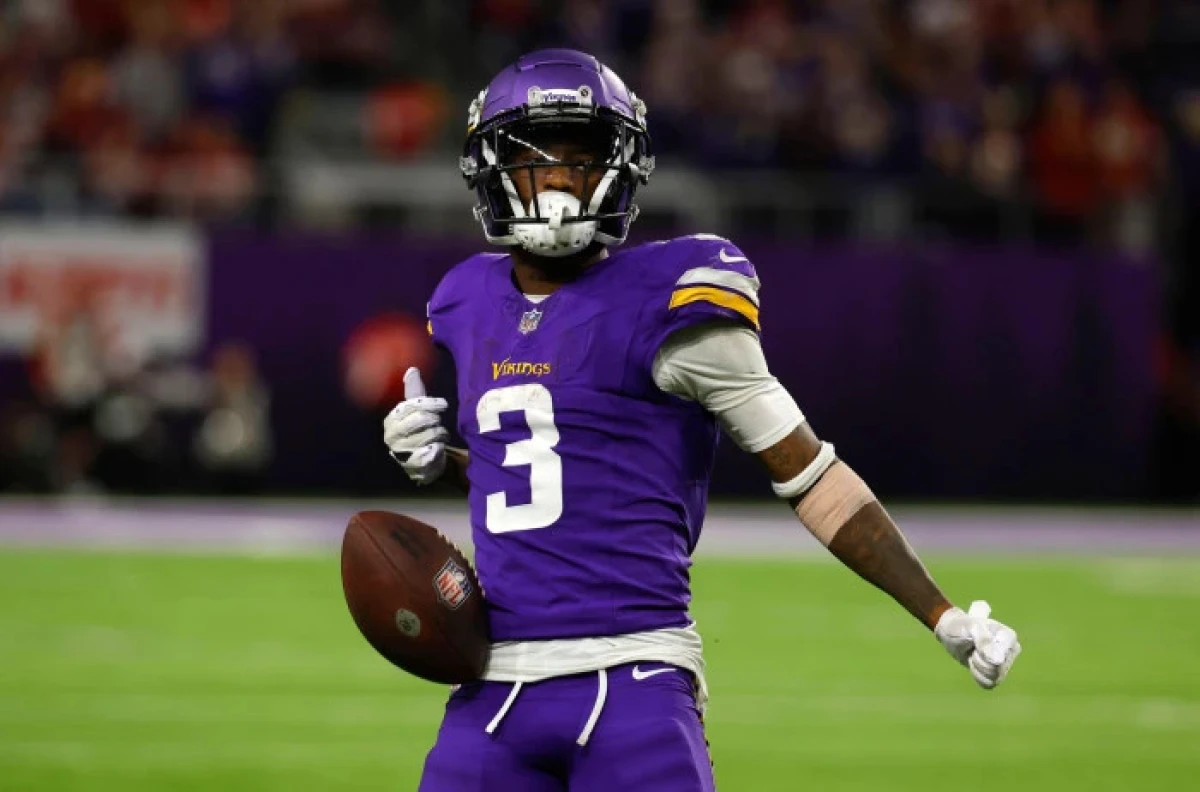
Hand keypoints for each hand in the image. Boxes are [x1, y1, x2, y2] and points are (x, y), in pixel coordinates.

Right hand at [383, 368, 448, 484]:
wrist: (425, 461)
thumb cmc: (420, 431)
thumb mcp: (417, 410)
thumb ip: (415, 392)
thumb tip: (412, 370)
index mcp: (391, 421)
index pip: (411, 406)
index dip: (429, 403)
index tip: (443, 403)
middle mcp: (391, 437)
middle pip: (421, 420)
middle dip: (435, 420)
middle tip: (438, 423)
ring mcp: (400, 453)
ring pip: (429, 435)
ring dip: (440, 434)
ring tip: (439, 436)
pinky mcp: (412, 466)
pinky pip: (431, 452)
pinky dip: (438, 448)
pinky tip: (438, 448)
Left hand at [934, 600, 1021, 689]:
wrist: (951, 633)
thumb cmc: (962, 627)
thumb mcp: (970, 628)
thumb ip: (984, 641)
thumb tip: (998, 661)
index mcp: (1009, 637)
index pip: (999, 659)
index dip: (981, 653)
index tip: (976, 640)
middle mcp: (1011, 651)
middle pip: (996, 670)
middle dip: (978, 660)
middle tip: (973, 647)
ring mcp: (1005, 663)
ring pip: (993, 679)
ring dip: (977, 667)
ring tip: (974, 653)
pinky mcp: (998, 674)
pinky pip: (988, 684)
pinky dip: (977, 675)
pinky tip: (974, 662)